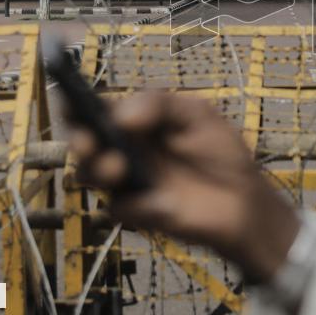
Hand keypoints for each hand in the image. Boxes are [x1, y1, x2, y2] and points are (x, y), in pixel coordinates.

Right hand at [69, 91, 300, 282]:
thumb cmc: (221, 151)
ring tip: (119, 168)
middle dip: (78, 139)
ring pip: (88, 174)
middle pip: (82, 142)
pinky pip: (119, 208)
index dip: (75, 103)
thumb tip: (122, 116)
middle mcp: (123, 148)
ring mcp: (126, 181)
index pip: (95, 108)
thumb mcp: (197, 113)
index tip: (71, 102)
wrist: (244, 198)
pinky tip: (164, 202)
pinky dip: (138, 205)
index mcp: (135, 120)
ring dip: (96, 170)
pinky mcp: (137, 212)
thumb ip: (160, 104)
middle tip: (90, 141)